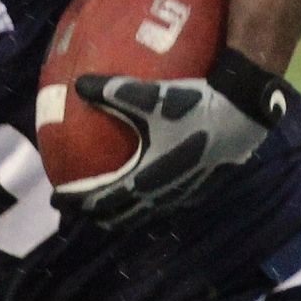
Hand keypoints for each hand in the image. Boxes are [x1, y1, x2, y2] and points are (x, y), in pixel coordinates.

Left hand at [57, 51, 289, 225]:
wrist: (243, 113)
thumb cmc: (196, 105)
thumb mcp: (153, 96)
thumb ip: (114, 91)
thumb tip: (78, 84)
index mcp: (146, 177)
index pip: (102, 199)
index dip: (77, 202)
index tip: (57, 200)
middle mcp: (162, 194)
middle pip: (120, 216)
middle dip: (93, 214)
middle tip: (72, 208)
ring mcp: (182, 195)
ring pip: (142, 214)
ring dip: (119, 214)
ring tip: (102, 209)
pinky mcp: (198, 189)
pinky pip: (162, 206)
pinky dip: (142, 207)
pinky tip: (142, 194)